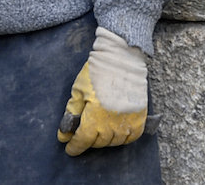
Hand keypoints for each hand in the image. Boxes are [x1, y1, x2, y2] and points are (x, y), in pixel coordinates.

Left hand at [57, 27, 147, 155]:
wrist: (121, 56)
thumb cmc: (97, 71)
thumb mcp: (78, 90)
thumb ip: (72, 113)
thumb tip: (64, 134)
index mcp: (94, 116)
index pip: (82, 141)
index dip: (74, 147)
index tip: (69, 148)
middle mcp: (112, 122)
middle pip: (98, 142)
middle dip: (88, 140)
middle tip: (84, 134)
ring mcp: (128, 120)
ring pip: (114, 141)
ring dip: (105, 139)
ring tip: (99, 131)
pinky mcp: (140, 115)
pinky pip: (132, 136)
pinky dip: (123, 137)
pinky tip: (116, 131)